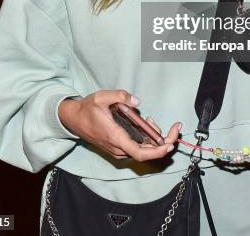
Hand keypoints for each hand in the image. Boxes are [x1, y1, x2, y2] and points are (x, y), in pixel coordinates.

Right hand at [58, 89, 181, 160]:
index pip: (140, 153)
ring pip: (143, 151)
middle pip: (146, 153)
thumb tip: (137, 101)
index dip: (157, 151)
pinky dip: (146, 139)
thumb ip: (120, 96)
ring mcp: (118, 150)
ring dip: (153, 139)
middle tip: (174, 128)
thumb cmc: (87, 109)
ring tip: (152, 121)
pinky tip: (146, 124)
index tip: (170, 144)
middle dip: (163, 142)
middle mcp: (118, 148)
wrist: (74, 119)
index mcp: (116, 137)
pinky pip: (137, 148)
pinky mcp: (118, 148)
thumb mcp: (102, 97)